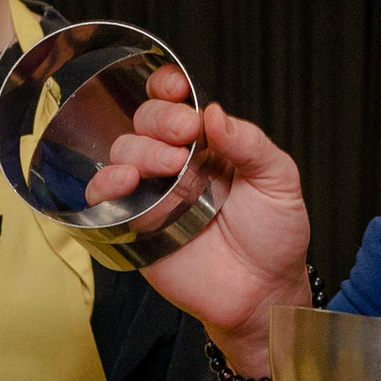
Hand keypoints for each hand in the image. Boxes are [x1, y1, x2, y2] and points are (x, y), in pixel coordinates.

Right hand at [92, 72, 312, 366]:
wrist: (262, 293)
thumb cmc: (274, 237)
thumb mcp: (278, 180)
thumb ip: (249, 143)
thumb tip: (214, 112)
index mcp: (209, 143)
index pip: (176, 102)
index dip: (168, 87)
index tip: (179, 90)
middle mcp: (176, 161)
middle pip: (145, 120)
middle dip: (160, 119)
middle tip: (186, 133)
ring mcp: (152, 192)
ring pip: (123, 151)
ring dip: (140, 150)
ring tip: (170, 167)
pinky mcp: (134, 224)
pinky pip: (103, 197)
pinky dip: (105, 183)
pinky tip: (125, 181)